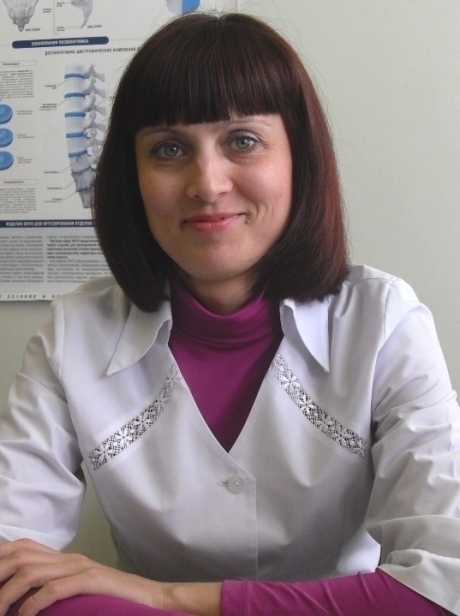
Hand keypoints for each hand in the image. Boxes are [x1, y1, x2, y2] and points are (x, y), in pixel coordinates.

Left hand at [0, 539, 166, 615]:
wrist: (150, 598)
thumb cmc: (113, 600)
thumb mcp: (78, 590)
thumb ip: (54, 588)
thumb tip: (24, 601)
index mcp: (64, 559)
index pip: (22, 547)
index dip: (1, 558)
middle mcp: (69, 558)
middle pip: (21, 554)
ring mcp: (81, 568)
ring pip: (31, 571)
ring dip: (8, 594)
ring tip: (0, 613)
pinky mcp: (91, 581)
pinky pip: (53, 589)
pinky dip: (33, 605)